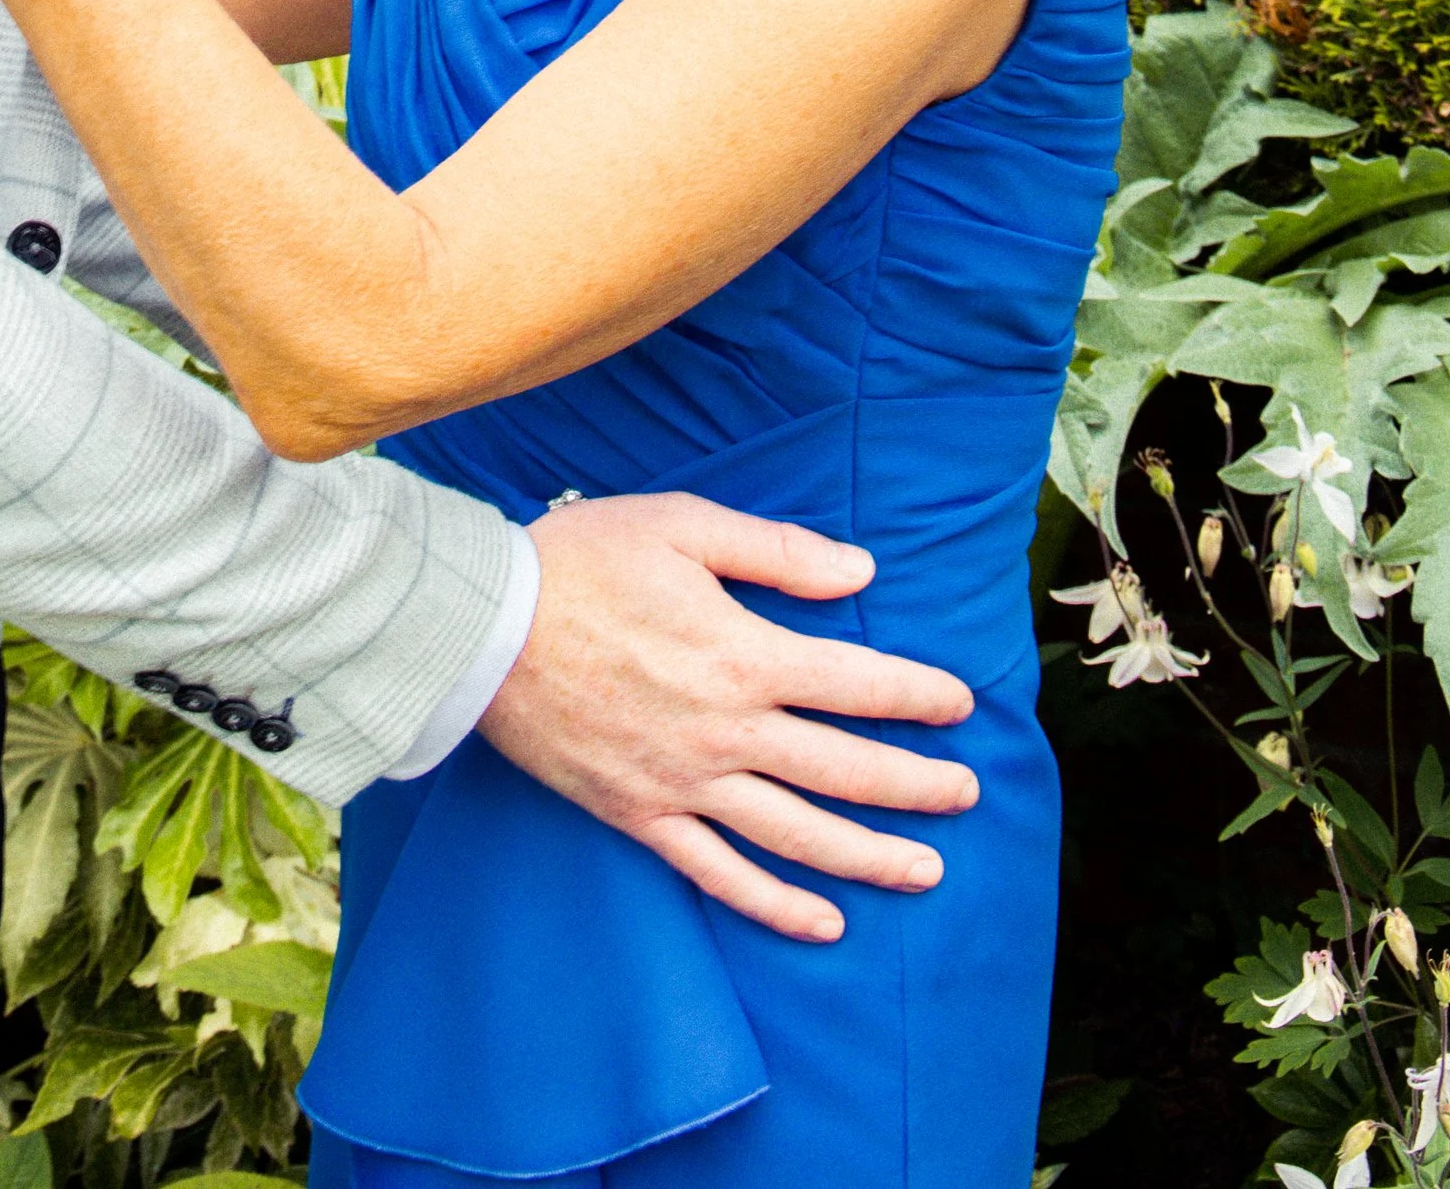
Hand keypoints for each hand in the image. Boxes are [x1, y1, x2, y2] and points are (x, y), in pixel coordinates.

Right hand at [479, 492, 978, 942]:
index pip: (857, 683)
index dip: (917, 694)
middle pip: (844, 769)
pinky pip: (721, 874)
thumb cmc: (582, 560)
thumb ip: (777, 551)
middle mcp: (727, 731)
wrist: (483, 627)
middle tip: (967, 794)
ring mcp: (685, 784)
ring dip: (869, 857)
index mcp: (744, 654)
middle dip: (916, 784)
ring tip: (925, 870)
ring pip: (798, 835)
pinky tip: (824, 925)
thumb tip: (861, 570)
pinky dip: (776, 907)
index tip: (960, 703)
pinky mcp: (641, 816)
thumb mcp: (683, 525)